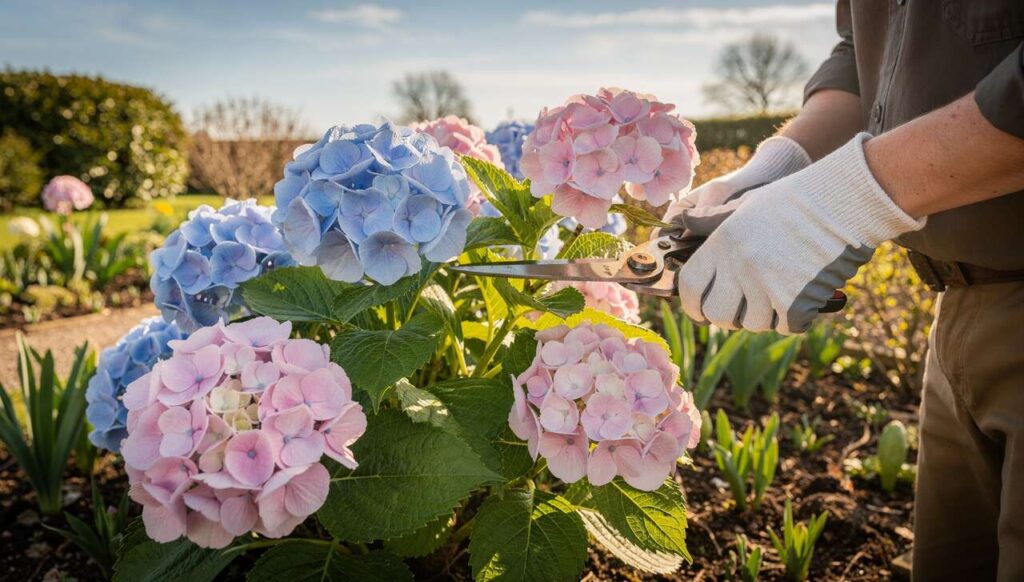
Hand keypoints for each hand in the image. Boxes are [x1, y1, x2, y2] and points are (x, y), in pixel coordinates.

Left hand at [676, 134, 924, 333]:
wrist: (843, 200)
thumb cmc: (796, 199)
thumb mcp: (745, 204)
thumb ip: (712, 222)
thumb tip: (682, 225)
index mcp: (722, 242)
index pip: (690, 287)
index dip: (693, 305)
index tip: (700, 312)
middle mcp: (738, 266)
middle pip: (718, 314)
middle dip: (727, 316)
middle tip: (743, 308)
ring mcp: (766, 286)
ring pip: (753, 323)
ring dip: (765, 316)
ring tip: (780, 293)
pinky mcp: (795, 302)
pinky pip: (786, 326)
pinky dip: (795, 319)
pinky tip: (804, 298)